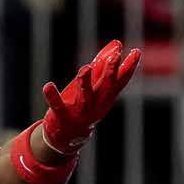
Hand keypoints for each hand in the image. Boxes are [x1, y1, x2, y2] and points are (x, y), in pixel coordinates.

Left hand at [41, 40, 141, 155]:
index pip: (120, 82)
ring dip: (85, 83)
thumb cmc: (84, 107)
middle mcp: (95, 106)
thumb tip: (115, 46)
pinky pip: (58, 106)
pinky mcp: (62, 117)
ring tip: (85, 68)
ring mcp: (80, 113)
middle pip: (105, 88)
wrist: (69, 137)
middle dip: (110, 73)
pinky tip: (48, 85)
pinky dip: (53, 96)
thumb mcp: (96, 89)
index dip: (128, 68)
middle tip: (115, 57)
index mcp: (105, 98)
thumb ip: (102, 69)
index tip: (135, 52)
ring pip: (84, 97)